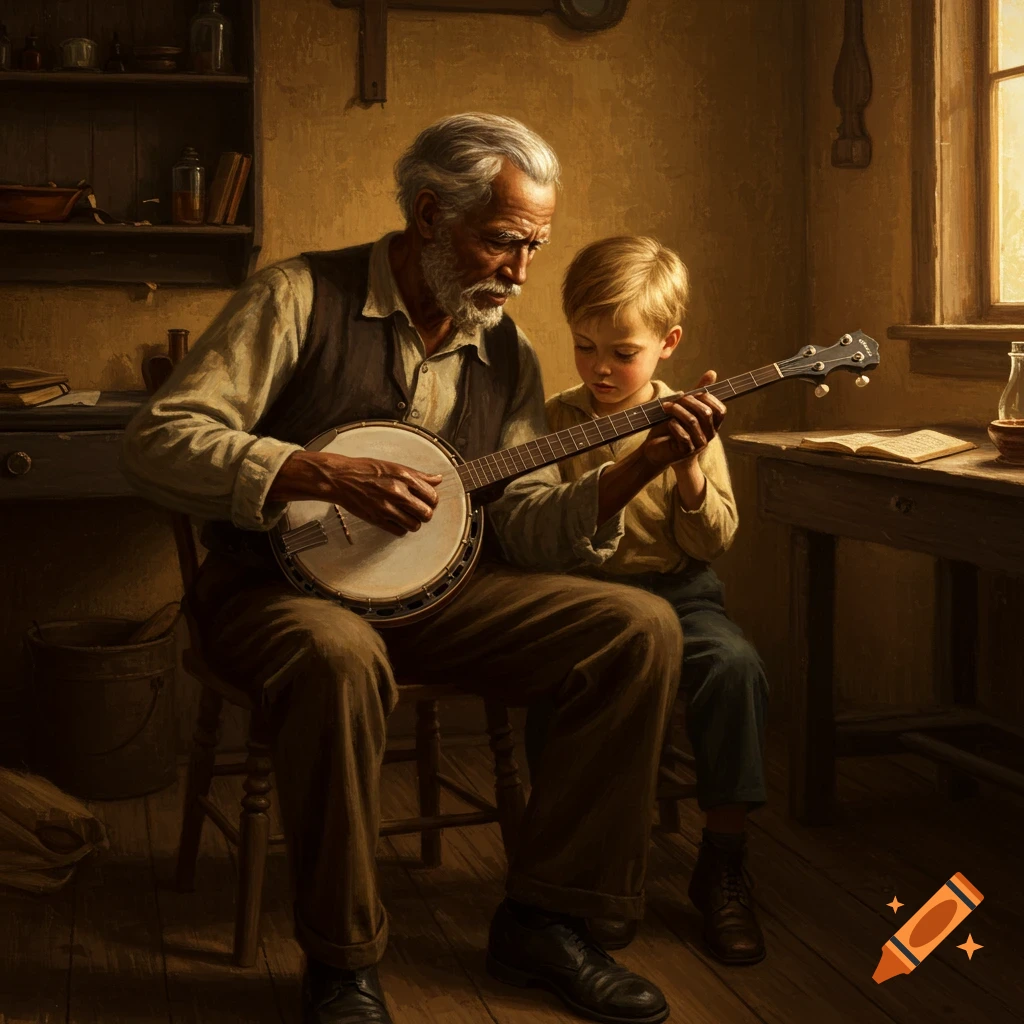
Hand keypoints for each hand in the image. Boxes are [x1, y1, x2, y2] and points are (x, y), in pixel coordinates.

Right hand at [269, 451, 441, 536]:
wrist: (342, 478)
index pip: (432, 496)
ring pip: (415, 525)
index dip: (433, 500)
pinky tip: (397, 520)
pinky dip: (402, 528)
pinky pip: (400, 532)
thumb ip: (418, 475)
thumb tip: (438, 479)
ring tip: (408, 516)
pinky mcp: (377, 519)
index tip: (428, 500)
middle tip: (419, 509)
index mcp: (404, 477)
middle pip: (426, 513)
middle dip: (425, 513)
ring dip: (414, 522)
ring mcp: (387, 508)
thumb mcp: (395, 466)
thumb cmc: (367, 470)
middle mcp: (398, 493)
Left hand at [638, 370, 725, 472]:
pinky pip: (684, 436)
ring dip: (677, 411)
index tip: (691, 395)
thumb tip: (712, 373)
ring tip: (665, 408)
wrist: (658, 452)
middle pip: (706, 413)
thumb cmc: (672, 429)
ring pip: (693, 422)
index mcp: (711, 425)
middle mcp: (709, 435)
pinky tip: (668, 423)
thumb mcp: (685, 410)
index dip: (708, 399)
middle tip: (673, 400)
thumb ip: (698, 394)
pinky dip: (674, 426)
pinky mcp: (686, 452)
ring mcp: (698, 445)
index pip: (720, 410)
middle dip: (688, 402)